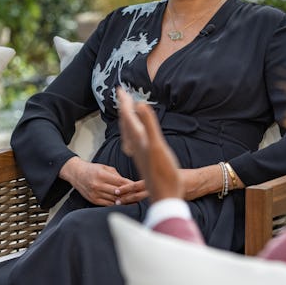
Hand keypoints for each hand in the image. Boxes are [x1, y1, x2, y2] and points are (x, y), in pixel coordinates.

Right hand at [59, 156, 144, 205]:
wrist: (76, 174)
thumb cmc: (92, 169)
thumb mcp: (105, 168)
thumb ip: (117, 176)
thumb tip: (129, 183)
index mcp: (101, 175)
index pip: (120, 182)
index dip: (130, 185)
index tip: (138, 187)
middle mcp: (97, 185)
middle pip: (118, 192)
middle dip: (129, 194)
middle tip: (138, 195)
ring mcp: (95, 193)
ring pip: (114, 199)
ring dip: (124, 200)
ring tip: (133, 200)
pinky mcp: (93, 200)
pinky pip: (108, 204)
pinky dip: (116, 204)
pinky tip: (122, 203)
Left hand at [117, 88, 182, 202]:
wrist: (165, 196)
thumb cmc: (164, 173)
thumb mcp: (157, 146)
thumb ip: (149, 125)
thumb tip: (139, 104)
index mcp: (138, 139)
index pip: (128, 116)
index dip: (124, 102)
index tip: (120, 88)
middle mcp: (136, 146)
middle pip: (126, 123)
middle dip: (124, 108)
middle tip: (122, 94)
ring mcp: (139, 153)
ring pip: (129, 133)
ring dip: (127, 119)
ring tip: (126, 111)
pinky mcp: (144, 159)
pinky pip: (134, 142)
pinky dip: (133, 133)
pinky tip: (135, 136)